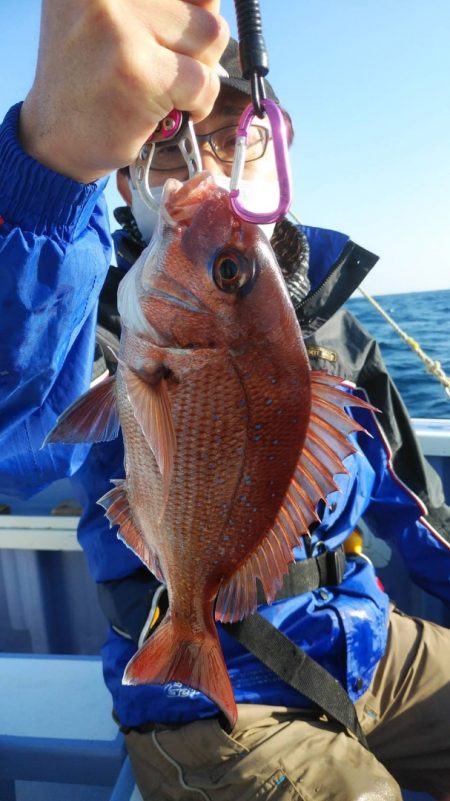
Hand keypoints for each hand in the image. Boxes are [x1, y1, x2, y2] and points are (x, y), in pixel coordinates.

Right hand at [19, 0, 228, 182]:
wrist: (54, 137)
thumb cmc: (91, 79)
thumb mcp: (113, 18)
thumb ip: (160, 5)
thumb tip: (213, 3)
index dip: (191, 13)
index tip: (176, 38)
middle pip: (205, 5)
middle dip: (198, 45)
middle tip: (165, 71)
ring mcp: (121, 29)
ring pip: (211, 36)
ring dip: (199, 72)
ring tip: (165, 90)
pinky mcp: (138, 73)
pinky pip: (204, 82)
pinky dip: (198, 104)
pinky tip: (168, 112)